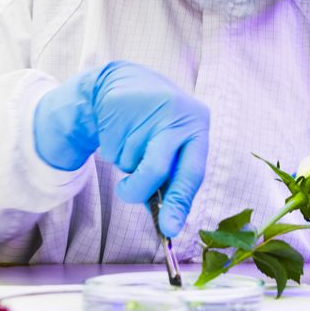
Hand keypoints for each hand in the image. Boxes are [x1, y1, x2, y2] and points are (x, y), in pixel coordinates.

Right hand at [33, 61, 208, 236]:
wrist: (123, 81)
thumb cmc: (156, 124)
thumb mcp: (174, 143)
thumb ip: (174, 177)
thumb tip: (168, 221)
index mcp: (197, 124)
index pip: (192, 172)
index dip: (180, 203)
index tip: (170, 229)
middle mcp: (177, 114)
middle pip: (157, 168)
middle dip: (140, 189)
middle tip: (128, 194)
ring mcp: (147, 109)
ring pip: (130, 162)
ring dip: (126, 165)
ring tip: (132, 143)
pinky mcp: (119, 106)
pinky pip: (112, 149)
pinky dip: (113, 150)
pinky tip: (119, 131)